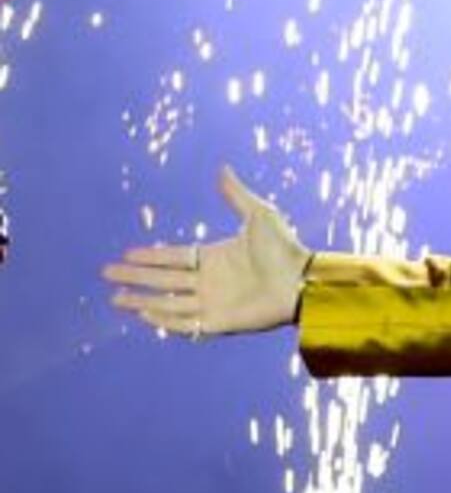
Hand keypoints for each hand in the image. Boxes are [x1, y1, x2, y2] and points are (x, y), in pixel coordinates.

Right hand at [104, 165, 311, 337]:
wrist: (301, 280)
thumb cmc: (284, 248)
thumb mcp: (258, 214)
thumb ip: (236, 194)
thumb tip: (222, 168)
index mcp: (217, 257)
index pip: (175, 257)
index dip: (151, 256)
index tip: (127, 254)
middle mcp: (211, 281)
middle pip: (164, 280)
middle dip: (135, 277)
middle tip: (107, 274)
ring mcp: (213, 303)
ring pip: (168, 303)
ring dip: (142, 301)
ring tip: (116, 298)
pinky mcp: (219, 323)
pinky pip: (185, 324)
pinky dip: (164, 320)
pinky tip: (144, 313)